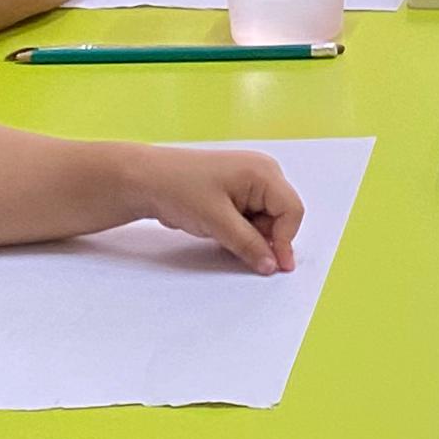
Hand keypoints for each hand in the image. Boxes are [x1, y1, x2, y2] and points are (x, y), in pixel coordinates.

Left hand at [133, 149, 305, 274]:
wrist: (147, 180)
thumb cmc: (181, 190)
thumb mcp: (217, 221)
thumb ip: (249, 244)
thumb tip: (272, 266)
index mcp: (264, 172)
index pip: (291, 210)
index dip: (285, 240)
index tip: (275, 266)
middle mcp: (262, 174)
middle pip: (281, 216)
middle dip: (266, 237)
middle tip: (238, 246)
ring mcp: (249, 183)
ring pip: (265, 221)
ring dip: (251, 236)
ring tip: (221, 234)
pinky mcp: (236, 194)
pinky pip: (251, 219)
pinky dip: (241, 231)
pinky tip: (220, 231)